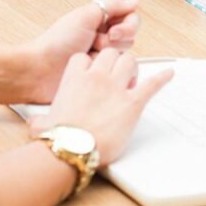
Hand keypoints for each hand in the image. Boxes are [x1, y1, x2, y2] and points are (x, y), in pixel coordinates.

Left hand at [10, 0, 139, 103]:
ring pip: (124, 54)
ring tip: (89, 54)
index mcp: (99, 19)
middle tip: (96, 42)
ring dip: (107, 54)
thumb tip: (134, 2)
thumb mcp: (85, 16)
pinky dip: (104, 68)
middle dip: (114, 40)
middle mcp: (102, 35)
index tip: (112, 30)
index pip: (130, 18)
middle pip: (130, 37)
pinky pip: (116, 70)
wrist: (41, 69)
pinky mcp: (99, 72)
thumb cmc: (57, 42)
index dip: (126, 25)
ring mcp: (101, 55)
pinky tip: (89, 66)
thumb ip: (112, 5)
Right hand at [34, 50, 172, 164]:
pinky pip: (151, 84)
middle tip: (115, 77)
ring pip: (130, 62)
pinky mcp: (132, 103)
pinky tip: (170, 73)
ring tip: (131, 80)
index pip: (84, 58)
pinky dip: (162, 78)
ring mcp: (115, 88)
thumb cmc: (58, 139)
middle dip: (114, 63)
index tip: (92, 72)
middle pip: (110, 55)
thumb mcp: (43, 124)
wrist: (72, 150)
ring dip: (132, 69)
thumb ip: (40, 120)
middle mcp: (96, 78)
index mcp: (74, 79)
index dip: (90, 64)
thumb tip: (35, 125)